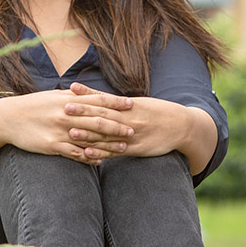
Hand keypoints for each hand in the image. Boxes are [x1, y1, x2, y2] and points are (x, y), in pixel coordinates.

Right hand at [0, 88, 134, 164]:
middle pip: (98, 120)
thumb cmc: (33, 106)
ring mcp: (60, 130)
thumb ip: (74, 97)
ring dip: (109, 144)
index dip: (116, 102)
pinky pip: (75, 153)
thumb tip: (91, 95)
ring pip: (90, 138)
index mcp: (69, 100)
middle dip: (118, 125)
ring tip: (124, 148)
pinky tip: (100, 161)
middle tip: (133, 129)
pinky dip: (89, 157)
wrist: (9, 118)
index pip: (98, 100)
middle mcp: (67, 114)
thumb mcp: (54, 97)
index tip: (132, 105)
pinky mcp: (53, 145)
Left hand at [69, 82, 189, 158]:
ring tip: (70, 132)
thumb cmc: (159, 113)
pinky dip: (102, 152)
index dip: (86, 96)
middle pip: (102, 115)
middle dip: (83, 113)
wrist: (182, 126)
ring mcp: (132, 135)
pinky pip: (115, 152)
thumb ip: (119, 103)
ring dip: (88, 134)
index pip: (104, 99)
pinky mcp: (135, 149)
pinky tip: (88, 154)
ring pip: (107, 135)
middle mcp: (129, 118)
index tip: (68, 92)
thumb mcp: (141, 103)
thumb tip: (98, 97)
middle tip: (63, 110)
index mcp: (129, 105)